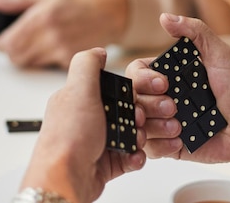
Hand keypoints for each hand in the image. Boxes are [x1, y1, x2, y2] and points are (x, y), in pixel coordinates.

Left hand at [0, 0, 127, 67]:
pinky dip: (49, 59)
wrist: (112, 11)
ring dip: (31, 56)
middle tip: (21, 42)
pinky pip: (49, 66)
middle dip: (14, 51)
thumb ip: (19, 2)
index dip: (3, 43)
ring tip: (41, 43)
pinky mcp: (72, 61)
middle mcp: (51, 35)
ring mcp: (62, 50)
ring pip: (31, 64)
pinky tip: (57, 46)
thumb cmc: (81, 0)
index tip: (6, 39)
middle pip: (16, 57)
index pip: (7, 42)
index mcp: (42, 16)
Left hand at [20, 48, 146, 202]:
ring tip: (148, 139)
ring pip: (133, 134)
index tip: (157, 91)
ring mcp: (98, 141)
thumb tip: (98, 51)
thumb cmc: (68, 137)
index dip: (138, 90)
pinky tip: (136, 156)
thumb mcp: (77, 91)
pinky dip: (137, 156)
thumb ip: (87, 65)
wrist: (66, 179)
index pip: (118, 88)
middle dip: (148, 115)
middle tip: (164, 119)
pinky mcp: (105, 162)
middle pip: (129, 111)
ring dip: (146, 137)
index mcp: (82, 98)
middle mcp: (90, 118)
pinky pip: (129, 156)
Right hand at [125, 13, 229, 164]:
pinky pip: (148, 148)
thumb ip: (196, 32)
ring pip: (137, 125)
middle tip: (173, 107)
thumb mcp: (220, 55)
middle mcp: (160, 97)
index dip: (143, 79)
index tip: (164, 83)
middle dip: (149, 104)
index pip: (135, 72)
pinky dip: (160, 145)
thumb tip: (164, 17)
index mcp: (168, 73)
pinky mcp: (167, 146)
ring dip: (155, 125)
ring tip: (178, 127)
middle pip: (131, 99)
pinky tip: (179, 141)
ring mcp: (162, 121)